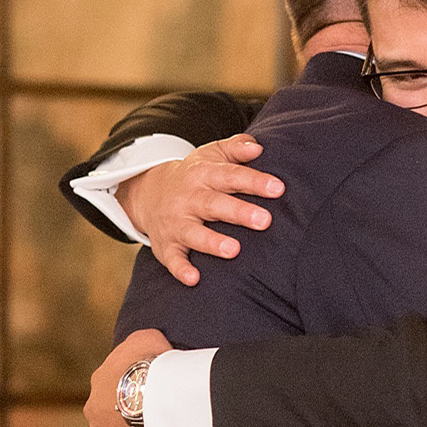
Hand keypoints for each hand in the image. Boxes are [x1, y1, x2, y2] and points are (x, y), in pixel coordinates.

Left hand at [86, 327, 170, 426]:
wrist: (151, 394)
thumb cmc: (148, 363)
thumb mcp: (145, 338)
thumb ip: (145, 343)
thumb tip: (155, 350)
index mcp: (100, 380)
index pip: (112, 387)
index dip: (130, 390)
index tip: (146, 395)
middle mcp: (94, 408)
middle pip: (108, 415)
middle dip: (124, 418)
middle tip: (148, 419)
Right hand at [118, 137, 283, 284]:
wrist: (148, 193)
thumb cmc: (194, 176)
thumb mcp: (211, 156)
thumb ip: (235, 148)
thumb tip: (257, 147)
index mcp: (203, 175)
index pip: (230, 176)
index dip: (254, 181)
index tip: (278, 188)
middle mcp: (188, 199)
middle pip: (214, 204)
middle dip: (239, 212)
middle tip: (264, 220)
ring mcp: (175, 223)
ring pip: (193, 233)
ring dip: (212, 242)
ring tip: (234, 250)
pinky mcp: (166, 245)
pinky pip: (172, 259)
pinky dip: (181, 269)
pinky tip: (195, 279)